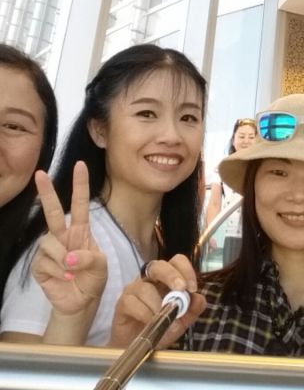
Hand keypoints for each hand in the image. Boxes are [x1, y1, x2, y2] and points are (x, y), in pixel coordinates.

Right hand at [32, 162, 106, 317]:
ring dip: (63, 258)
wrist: (80, 303)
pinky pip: (45, 262)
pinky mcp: (39, 265)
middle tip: (40, 174)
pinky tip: (64, 278)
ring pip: (50, 242)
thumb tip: (70, 257)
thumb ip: (90, 258)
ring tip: (73, 271)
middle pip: (53, 212)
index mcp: (81, 230)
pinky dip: (57, 272)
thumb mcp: (101, 266)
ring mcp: (50, 249)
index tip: (80, 165)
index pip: (80, 204)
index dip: (80, 185)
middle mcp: (64, 235)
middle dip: (47, 192)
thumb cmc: (93, 279)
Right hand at [110, 255, 205, 348]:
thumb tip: (200, 299)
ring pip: (145, 287)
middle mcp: (149, 278)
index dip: (186, 270)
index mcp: (167, 278)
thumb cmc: (160, 327)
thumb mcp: (182, 321)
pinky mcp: (122, 302)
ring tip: (166, 319)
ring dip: (158, 304)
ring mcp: (134, 289)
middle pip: (159, 266)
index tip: (193, 288)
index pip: (177, 261)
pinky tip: (151, 323)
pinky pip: (133, 303)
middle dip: (172, 275)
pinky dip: (145, 314)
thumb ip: (192, 309)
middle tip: (181, 289)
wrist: (139, 346)